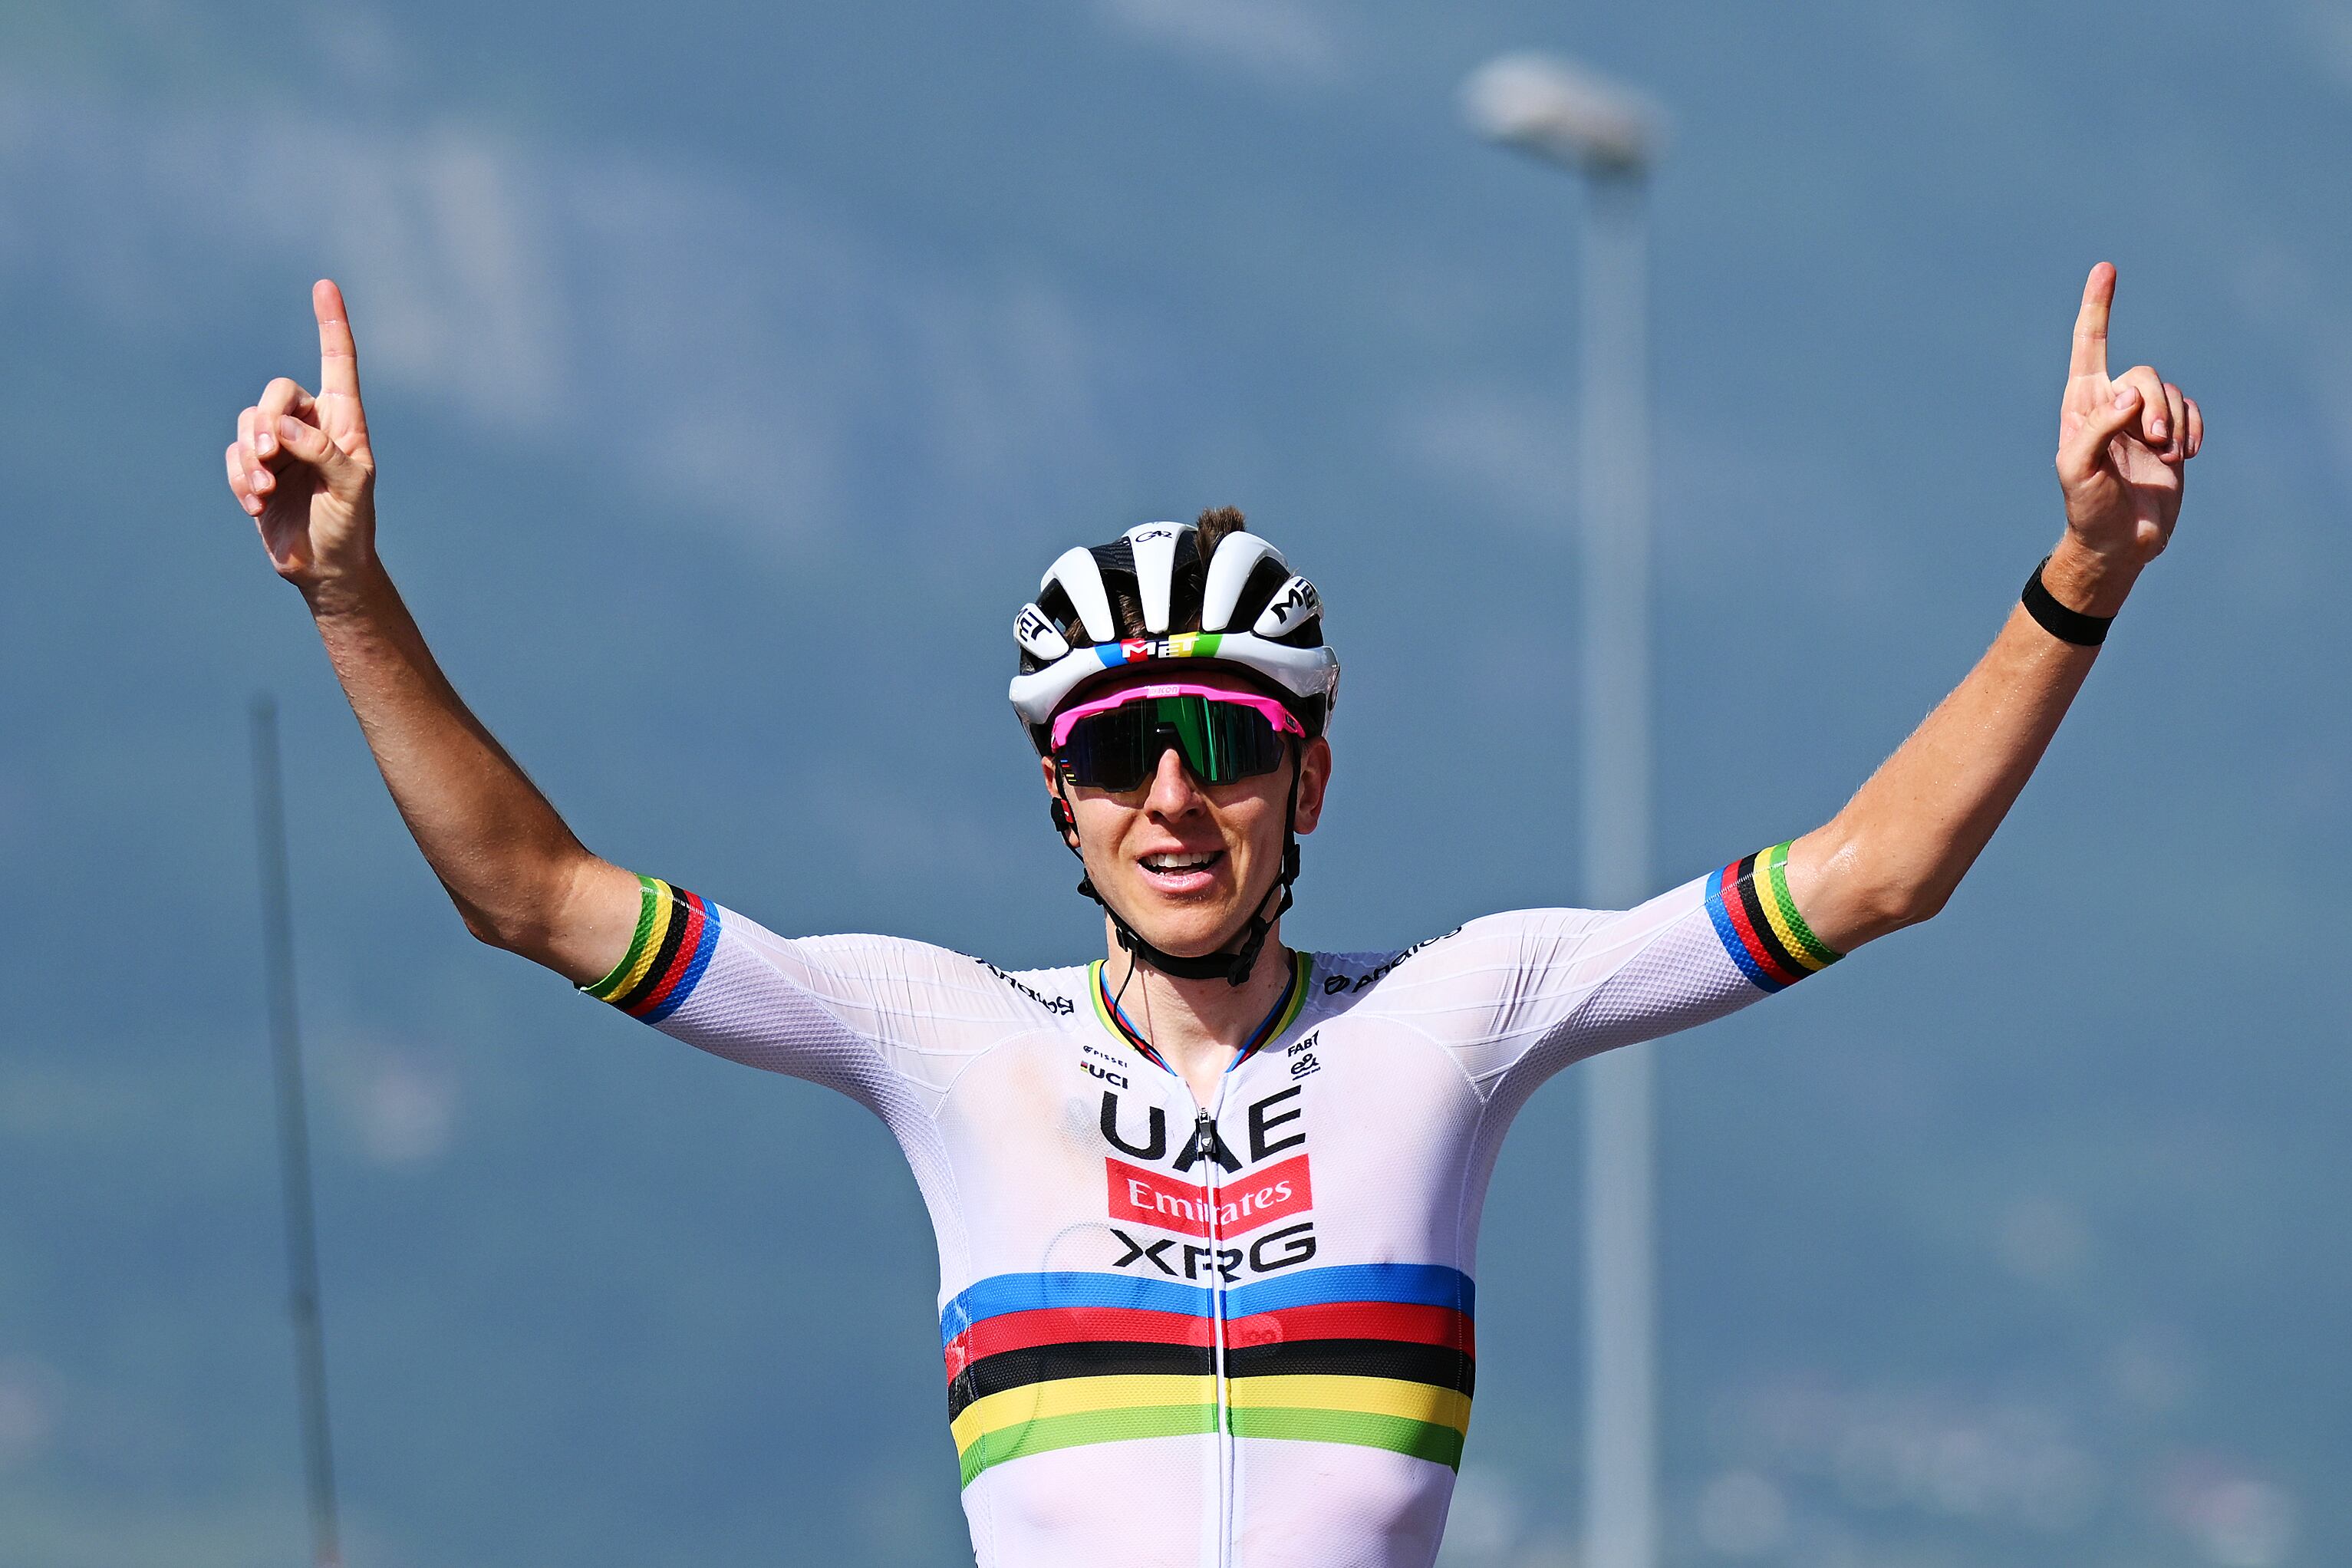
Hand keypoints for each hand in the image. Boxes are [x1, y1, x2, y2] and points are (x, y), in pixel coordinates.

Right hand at [226, 280, 376, 597]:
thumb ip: (323, 452)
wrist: (325, 568)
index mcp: (344, 424)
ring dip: (249, 457)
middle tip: (268, 454)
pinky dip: (239, 478)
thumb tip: (283, 428)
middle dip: (266, 420)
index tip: (324, 286)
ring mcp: (280, 448)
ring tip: (261, 492)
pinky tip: (254, 505)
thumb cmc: (349, 526)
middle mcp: (311, 427)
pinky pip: (234, 456)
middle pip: (277, 393)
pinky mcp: (254, 470)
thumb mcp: (351, 489)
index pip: (338, 364)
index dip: (331, 325)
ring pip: (249, 423)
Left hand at [2054, 263, 2200, 582]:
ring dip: (2174, 422)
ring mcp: (2143, 420)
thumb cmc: (2087, 508)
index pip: (2088, 347)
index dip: (2097, 309)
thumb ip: (2098, 428)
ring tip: (2165, 456)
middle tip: (2153, 442)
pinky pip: (2192, 411)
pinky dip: (2193, 429)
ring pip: (2171, 391)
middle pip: (2144, 373)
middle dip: (2155, 404)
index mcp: (2081, 406)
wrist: (2118, 543)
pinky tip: (2184, 457)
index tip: (2106, 270)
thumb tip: (2129, 394)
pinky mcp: (2172, 435)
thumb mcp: (2077, 470)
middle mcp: (2112, 404)